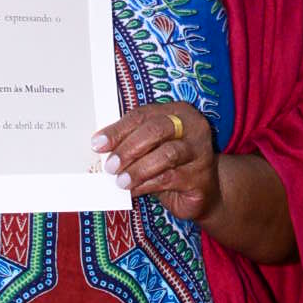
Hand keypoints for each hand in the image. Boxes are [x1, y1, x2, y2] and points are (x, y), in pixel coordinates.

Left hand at [96, 103, 219, 222]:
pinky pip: (169, 179)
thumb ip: (133, 142)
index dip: (118, 129)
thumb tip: (102, 148)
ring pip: (165, 155)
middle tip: (110, 165)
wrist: (204, 191)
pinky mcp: (200, 177)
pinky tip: (134, 190)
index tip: (98, 144)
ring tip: (121, 181)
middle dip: (128, 148)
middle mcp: (192, 127)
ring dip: (137, 169)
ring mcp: (200, 151)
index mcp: (177, 111)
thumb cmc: (172, 165)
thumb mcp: (152, 148)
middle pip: (156, 130)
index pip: (142, 115)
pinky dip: (146, 185)